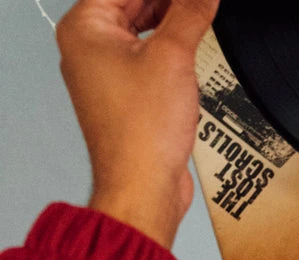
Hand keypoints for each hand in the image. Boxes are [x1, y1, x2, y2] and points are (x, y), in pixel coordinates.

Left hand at [57, 0, 217, 248]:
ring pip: (143, 33)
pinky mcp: (127, 99)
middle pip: (133, 4)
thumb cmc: (141, 134)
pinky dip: (170, 53)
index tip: (195, 0)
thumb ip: (190, 13)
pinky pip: (148, 61)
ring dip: (173, 26)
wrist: (144, 188)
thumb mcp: (174, 56)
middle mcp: (88, 49)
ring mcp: (107, 76)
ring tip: (202, 21)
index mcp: (85, 27)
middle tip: (201, 7)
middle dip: (171, 5)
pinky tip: (194, 51)